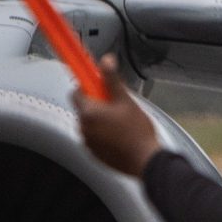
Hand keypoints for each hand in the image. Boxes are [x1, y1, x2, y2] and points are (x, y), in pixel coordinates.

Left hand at [74, 53, 160, 176]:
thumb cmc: (136, 131)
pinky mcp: (94, 154)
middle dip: (98, 104)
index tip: (99, 85)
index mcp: (88, 112)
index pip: (76, 92)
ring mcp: (88, 142)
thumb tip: (106, 60)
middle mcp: (83, 128)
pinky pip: (95, 138)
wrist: (144, 160)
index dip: (88, 86)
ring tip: (122, 122)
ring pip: (91, 124)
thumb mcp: (125, 100)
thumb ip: (112, 79)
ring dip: (101, 120)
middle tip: (118, 105)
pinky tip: (121, 135)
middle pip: (85, 108)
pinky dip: (104, 135)